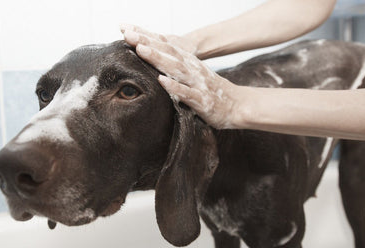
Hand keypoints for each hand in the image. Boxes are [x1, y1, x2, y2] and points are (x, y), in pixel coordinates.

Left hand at [120, 24, 248, 128]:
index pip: (164, 45)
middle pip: (167, 52)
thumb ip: (174, 67)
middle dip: (147, 42)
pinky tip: (161, 81)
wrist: (238, 105)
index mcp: (187, 62)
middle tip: (128, 34)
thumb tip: (151, 60)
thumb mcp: (191, 75)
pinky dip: (174, 87)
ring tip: (141, 50)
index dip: (146, 36)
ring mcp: (197, 83)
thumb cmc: (211, 91)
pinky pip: (187, 93)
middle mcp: (192, 69)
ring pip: (176, 68)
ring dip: (158, 58)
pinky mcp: (202, 100)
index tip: (126, 29)